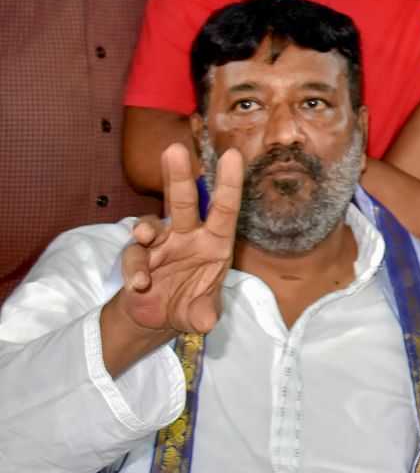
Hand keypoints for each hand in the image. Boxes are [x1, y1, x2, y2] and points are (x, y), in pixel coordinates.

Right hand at [117, 143, 239, 334]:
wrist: (160, 317)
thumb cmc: (191, 303)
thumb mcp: (201, 314)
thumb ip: (203, 315)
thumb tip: (206, 322)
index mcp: (215, 241)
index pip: (225, 209)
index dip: (229, 183)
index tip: (232, 155)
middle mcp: (188, 236)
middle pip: (184, 201)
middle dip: (179, 175)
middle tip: (174, 150)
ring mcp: (161, 244)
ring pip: (151, 222)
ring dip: (147, 226)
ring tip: (145, 236)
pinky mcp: (138, 258)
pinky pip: (134, 257)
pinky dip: (134, 269)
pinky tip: (139, 285)